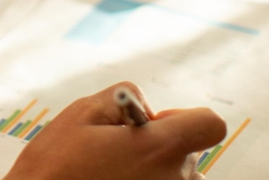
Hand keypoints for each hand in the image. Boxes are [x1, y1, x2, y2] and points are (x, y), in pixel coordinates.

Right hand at [2, 83, 225, 179]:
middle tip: (115, 152)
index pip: (210, 125)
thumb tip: (147, 112)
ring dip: (154, 170)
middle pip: (189, 151)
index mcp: (160, 149)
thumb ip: (126, 96)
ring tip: (114, 173)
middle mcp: (173, 179)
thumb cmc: (57, 164)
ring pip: (176, 176)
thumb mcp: (85, 110)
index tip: (154, 125)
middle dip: (158, 144)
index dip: (186, 119)